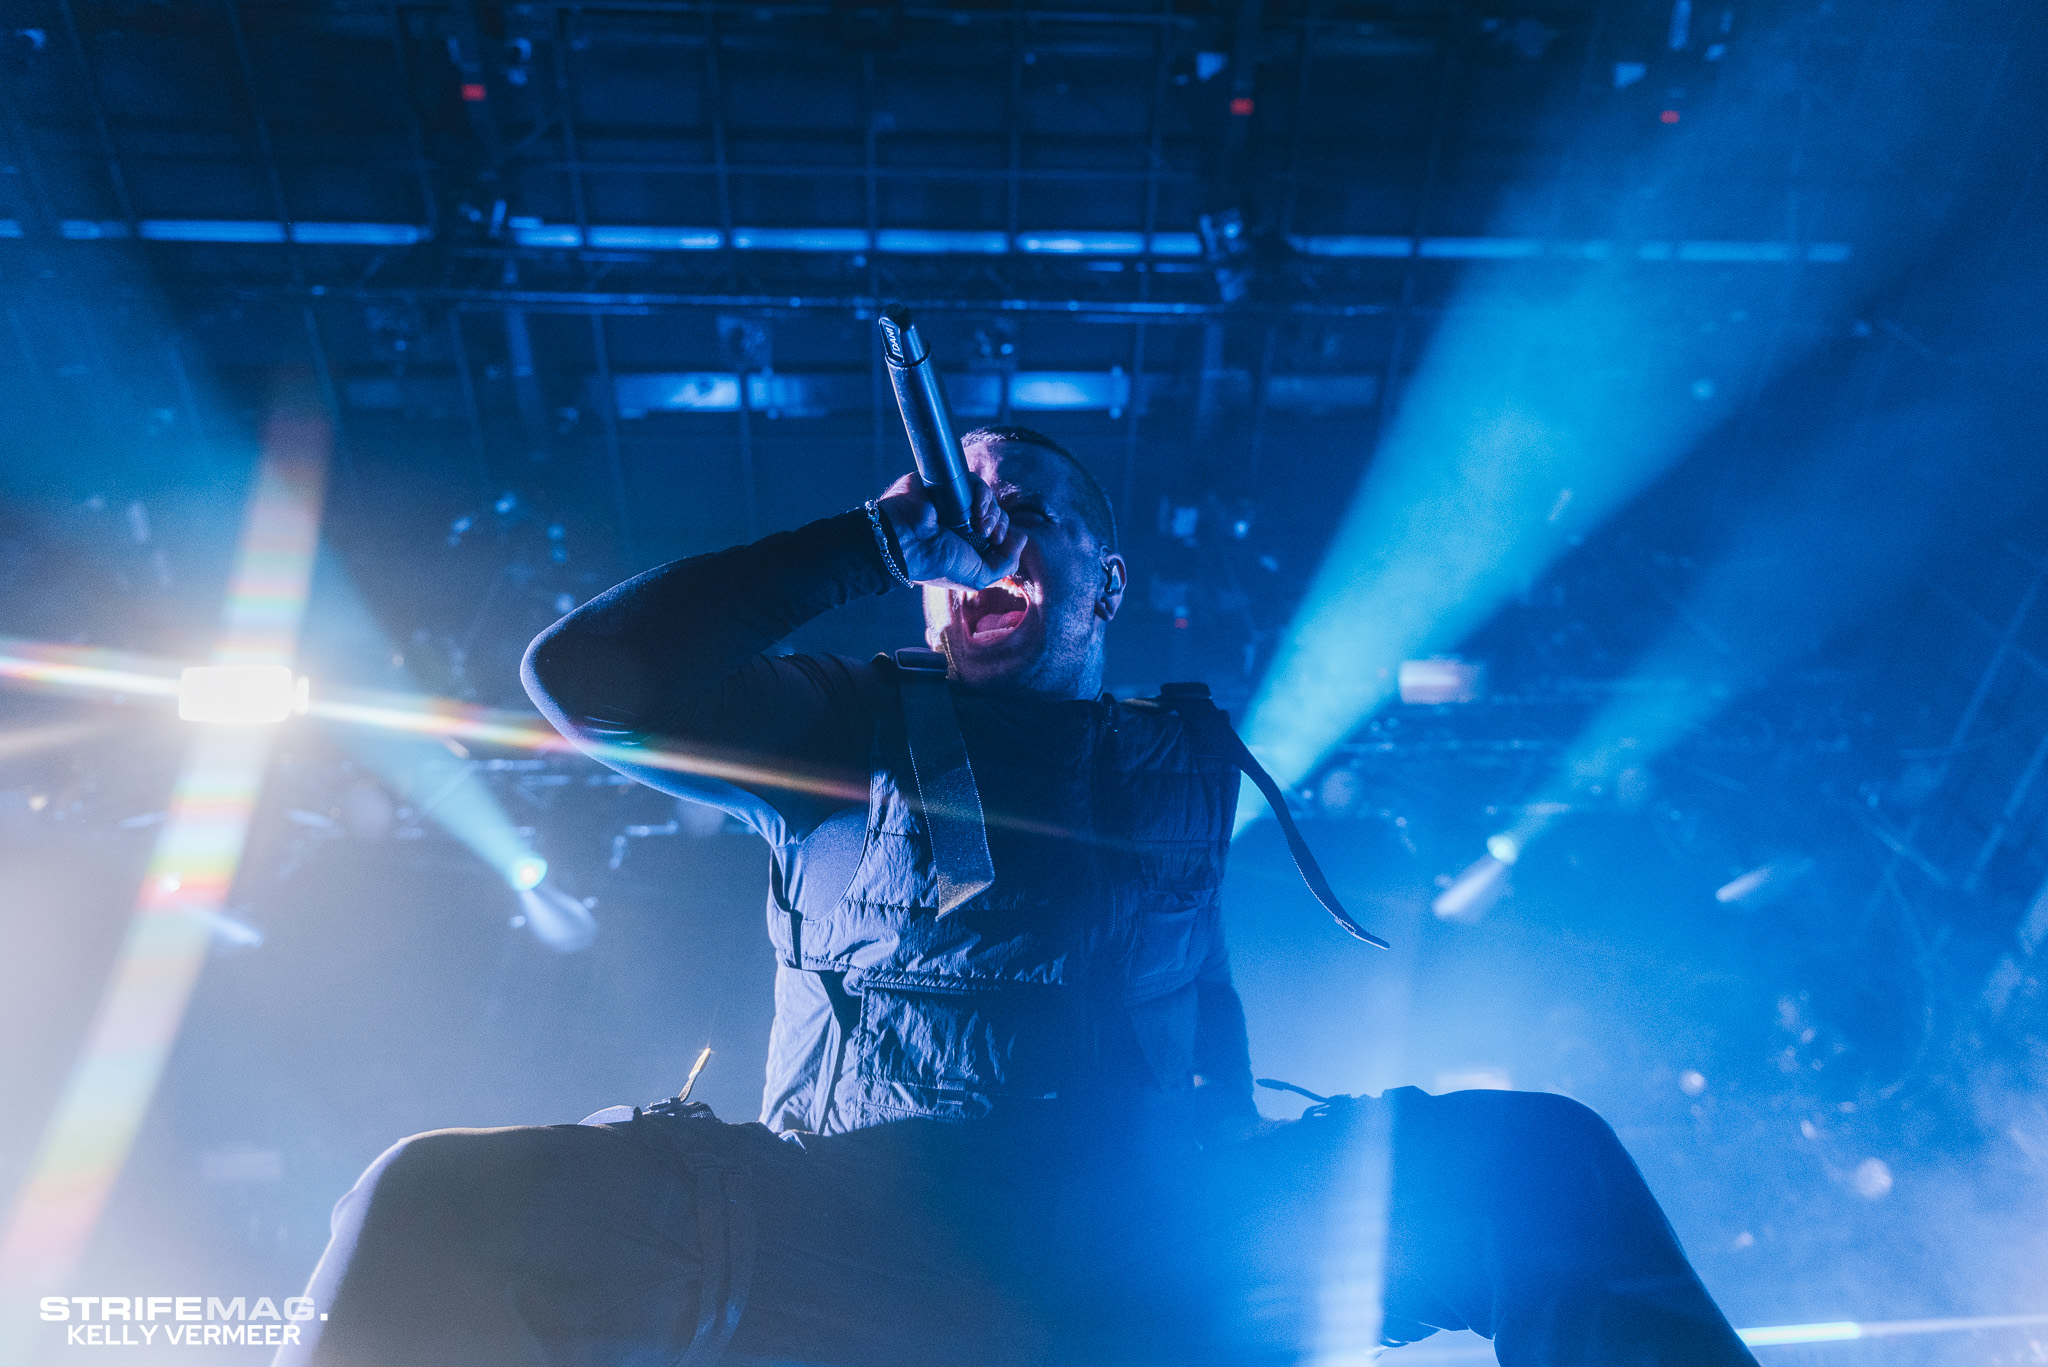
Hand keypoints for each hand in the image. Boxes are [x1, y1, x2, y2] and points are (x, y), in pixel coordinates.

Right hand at [876, 473, 1026, 590]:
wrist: (905, 543)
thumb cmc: (938, 564)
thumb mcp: (978, 577)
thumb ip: (1006, 564)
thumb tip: (1022, 537)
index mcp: (969, 544)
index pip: (999, 532)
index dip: (1006, 535)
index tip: (997, 543)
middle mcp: (963, 523)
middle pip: (997, 513)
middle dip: (1000, 524)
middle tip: (988, 535)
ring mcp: (955, 503)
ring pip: (988, 497)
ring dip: (992, 510)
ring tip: (979, 523)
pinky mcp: (947, 485)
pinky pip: (974, 482)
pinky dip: (982, 494)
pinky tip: (975, 508)